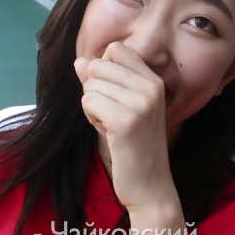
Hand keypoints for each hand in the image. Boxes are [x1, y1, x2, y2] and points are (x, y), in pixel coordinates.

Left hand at [75, 42, 176, 212]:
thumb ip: (103, 82)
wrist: (150, 185)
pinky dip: (90, 117)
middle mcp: (151, 87)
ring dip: (92, 106)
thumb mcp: (124, 107)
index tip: (112, 94)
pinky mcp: (125, 121)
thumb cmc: (135, 146)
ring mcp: (140, 104)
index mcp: (154, 81)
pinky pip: (89, 101)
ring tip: (110, 125)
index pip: (116, 50)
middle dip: (95, 89)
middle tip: (110, 114)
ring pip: (91, 86)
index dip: (103, 70)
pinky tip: (106, 131)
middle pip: (99, 66)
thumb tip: (80, 62)